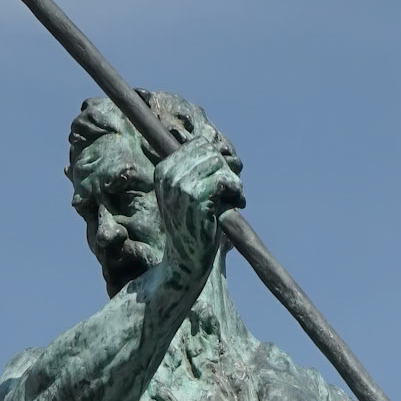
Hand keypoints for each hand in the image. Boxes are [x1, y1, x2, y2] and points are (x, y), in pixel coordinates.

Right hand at [155, 136, 244, 277]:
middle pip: (210, 151)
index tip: (223, 181)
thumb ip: (199, 168)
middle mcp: (168, 175)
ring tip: (233, 198)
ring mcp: (180, 186)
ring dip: (233, 181)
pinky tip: (237, 204)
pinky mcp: (196, 198)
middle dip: (226, 168)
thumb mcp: (189, 193)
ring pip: (218, 163)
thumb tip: (217, 140)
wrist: (186, 260)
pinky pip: (224, 180)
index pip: (200, 144)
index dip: (218, 160)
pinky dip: (236, 191)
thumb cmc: (194, 226)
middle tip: (231, 190)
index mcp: (164, 170)